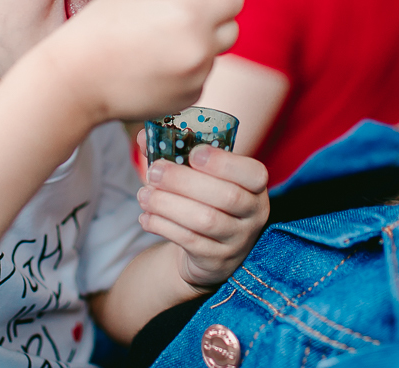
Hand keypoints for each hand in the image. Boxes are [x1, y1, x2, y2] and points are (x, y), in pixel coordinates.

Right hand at [37, 0, 242, 123]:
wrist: (76, 80)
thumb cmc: (103, 26)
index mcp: (191, 13)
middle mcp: (201, 48)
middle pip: (232, 27)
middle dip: (213, 19)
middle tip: (173, 19)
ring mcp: (197, 77)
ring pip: (215, 54)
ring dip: (198, 46)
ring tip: (155, 46)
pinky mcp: (188, 99)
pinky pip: (200, 77)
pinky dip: (186, 71)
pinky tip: (153, 67)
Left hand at [135, 130, 269, 288]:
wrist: (209, 250)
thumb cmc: (204, 199)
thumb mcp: (200, 176)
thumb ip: (176, 153)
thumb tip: (143, 137)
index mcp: (255, 185)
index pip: (253, 174)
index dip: (224, 163)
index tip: (194, 153)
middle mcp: (254, 213)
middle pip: (225, 196)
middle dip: (184, 181)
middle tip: (154, 172)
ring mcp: (238, 240)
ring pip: (205, 220)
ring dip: (169, 205)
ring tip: (144, 195)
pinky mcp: (217, 261)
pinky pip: (190, 241)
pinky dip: (164, 226)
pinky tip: (146, 217)